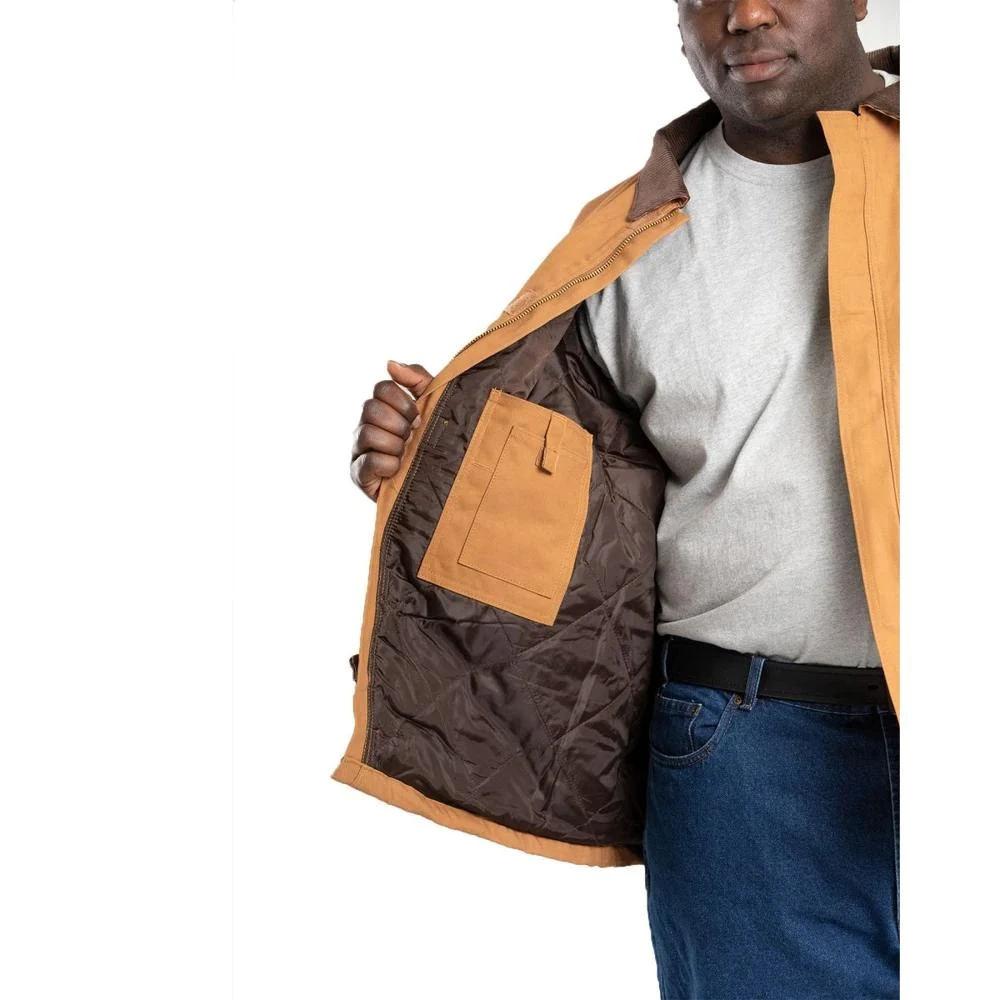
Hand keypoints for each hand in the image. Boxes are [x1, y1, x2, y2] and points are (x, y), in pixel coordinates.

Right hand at [350, 360, 434, 501]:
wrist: (438, 487)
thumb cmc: (434, 445)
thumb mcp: (433, 408)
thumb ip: (417, 380)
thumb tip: (390, 364)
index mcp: (382, 409)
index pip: (381, 388)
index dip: (402, 401)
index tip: (418, 417)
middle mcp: (366, 426)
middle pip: (370, 408)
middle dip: (398, 423)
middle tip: (412, 437)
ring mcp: (359, 450)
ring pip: (367, 433)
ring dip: (394, 445)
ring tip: (405, 455)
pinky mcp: (359, 475)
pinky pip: (368, 461)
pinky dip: (389, 465)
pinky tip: (398, 470)